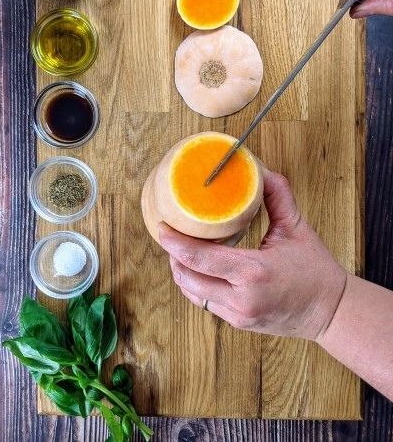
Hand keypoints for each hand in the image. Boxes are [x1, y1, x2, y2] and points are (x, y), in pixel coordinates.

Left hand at [159, 167, 346, 340]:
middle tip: (170, 234)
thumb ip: (277, 195)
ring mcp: (237, 315)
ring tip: (182, 250)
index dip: (174, 242)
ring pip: (192, 293)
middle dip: (173, 255)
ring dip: (182, 271)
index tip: (162, 227)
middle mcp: (240, 299)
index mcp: (253, 273)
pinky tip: (199, 269)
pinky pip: (204, 303)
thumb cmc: (315, 270)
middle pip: (187, 277)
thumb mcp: (296, 228)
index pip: (200, 258)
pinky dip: (196, 285)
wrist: (330, 311)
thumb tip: (260, 169)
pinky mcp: (237, 323)